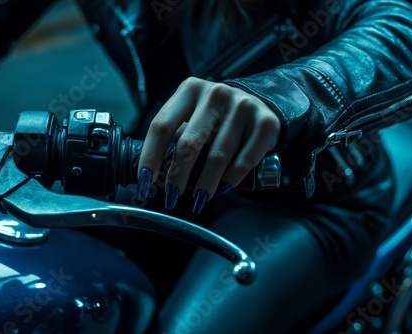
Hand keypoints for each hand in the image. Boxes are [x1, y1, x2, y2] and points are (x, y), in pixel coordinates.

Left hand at [137, 77, 280, 213]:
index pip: (161, 126)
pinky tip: (223, 186)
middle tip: (172, 197)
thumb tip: (150, 177)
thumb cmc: (218, 117)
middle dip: (177, 177)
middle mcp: (215, 94)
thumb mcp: (194, 115)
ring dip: (205, 185)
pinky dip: (230, 180)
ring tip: (199, 199)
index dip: (150, 157)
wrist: (262, 104)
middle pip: (188, 144)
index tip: (145, 182)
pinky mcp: (266, 123)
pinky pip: (244, 162)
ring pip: (217, 157)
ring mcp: (242, 106)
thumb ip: (175, 138)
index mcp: (189, 90)